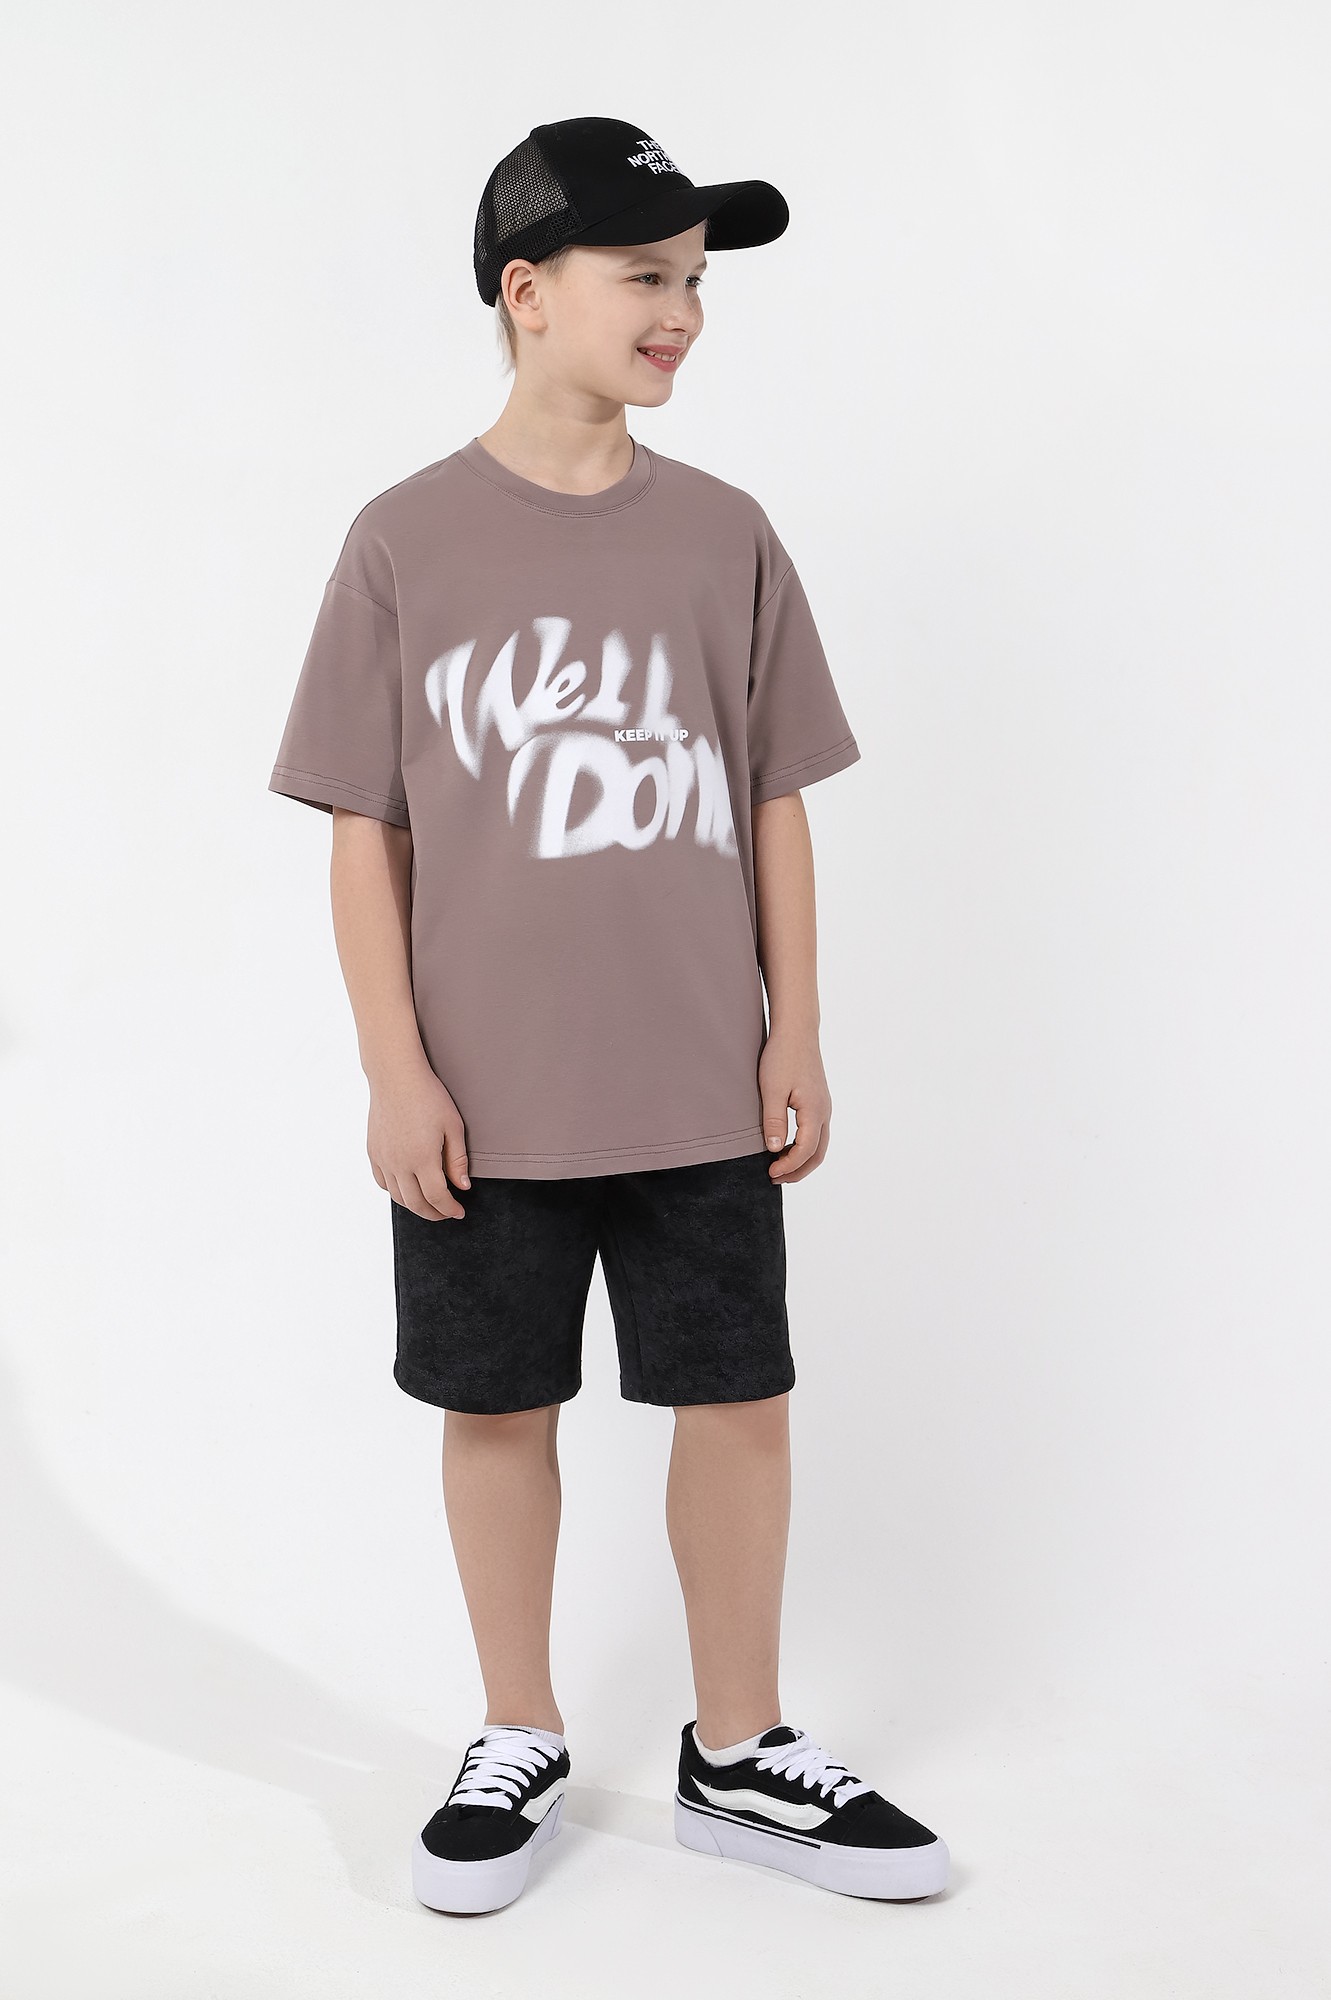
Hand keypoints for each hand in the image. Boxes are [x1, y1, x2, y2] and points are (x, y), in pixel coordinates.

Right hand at [367, 1064, 470, 1219]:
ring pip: (398, 1197)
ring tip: (429, 1203)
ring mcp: (383, 1159)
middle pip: (416, 1203)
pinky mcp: (373, 1152)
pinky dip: (396, 1192)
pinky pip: (382, 1182)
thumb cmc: (428, 1096)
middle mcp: (399, 1164)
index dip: (450, 1209)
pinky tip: (407, 1187)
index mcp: (422, 1159)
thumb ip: (457, 1160)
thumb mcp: (453, 1126)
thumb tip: (462, 1187)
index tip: (459, 1212)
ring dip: (415, 1206)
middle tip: (446, 1213)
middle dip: (434, 1214)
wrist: (396, 1077)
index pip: (437, 1197)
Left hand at [758, 1027, 831, 1183]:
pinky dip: (805, 1147)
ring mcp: (824, 1106)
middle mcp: (824, 1112)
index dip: (789, 1166)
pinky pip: (817, 1133)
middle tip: (775, 1178)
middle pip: (818, 1153)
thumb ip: (774, 1120)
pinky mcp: (819, 1101)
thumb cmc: (782, 1056)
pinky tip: (787, 1146)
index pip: (805, 1151)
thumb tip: (775, 1149)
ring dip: (802, 1160)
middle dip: (798, 1170)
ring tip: (780, 1167)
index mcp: (815, 1111)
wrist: (797, 1031)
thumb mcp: (772, 1089)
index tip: (770, 1173)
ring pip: (820, 1144)